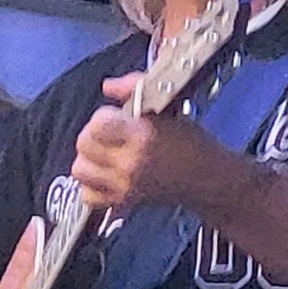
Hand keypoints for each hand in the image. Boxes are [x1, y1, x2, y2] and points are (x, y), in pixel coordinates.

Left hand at [72, 73, 207, 208]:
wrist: (207, 179)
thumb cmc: (192, 146)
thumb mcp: (168, 108)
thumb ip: (135, 89)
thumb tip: (111, 86)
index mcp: (142, 137)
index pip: (97, 123)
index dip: (103, 116)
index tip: (115, 117)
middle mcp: (130, 164)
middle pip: (84, 145)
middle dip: (93, 134)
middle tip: (110, 133)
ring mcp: (125, 186)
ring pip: (80, 170)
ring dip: (89, 158)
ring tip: (105, 153)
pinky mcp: (123, 201)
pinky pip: (88, 195)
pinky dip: (92, 184)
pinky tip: (105, 174)